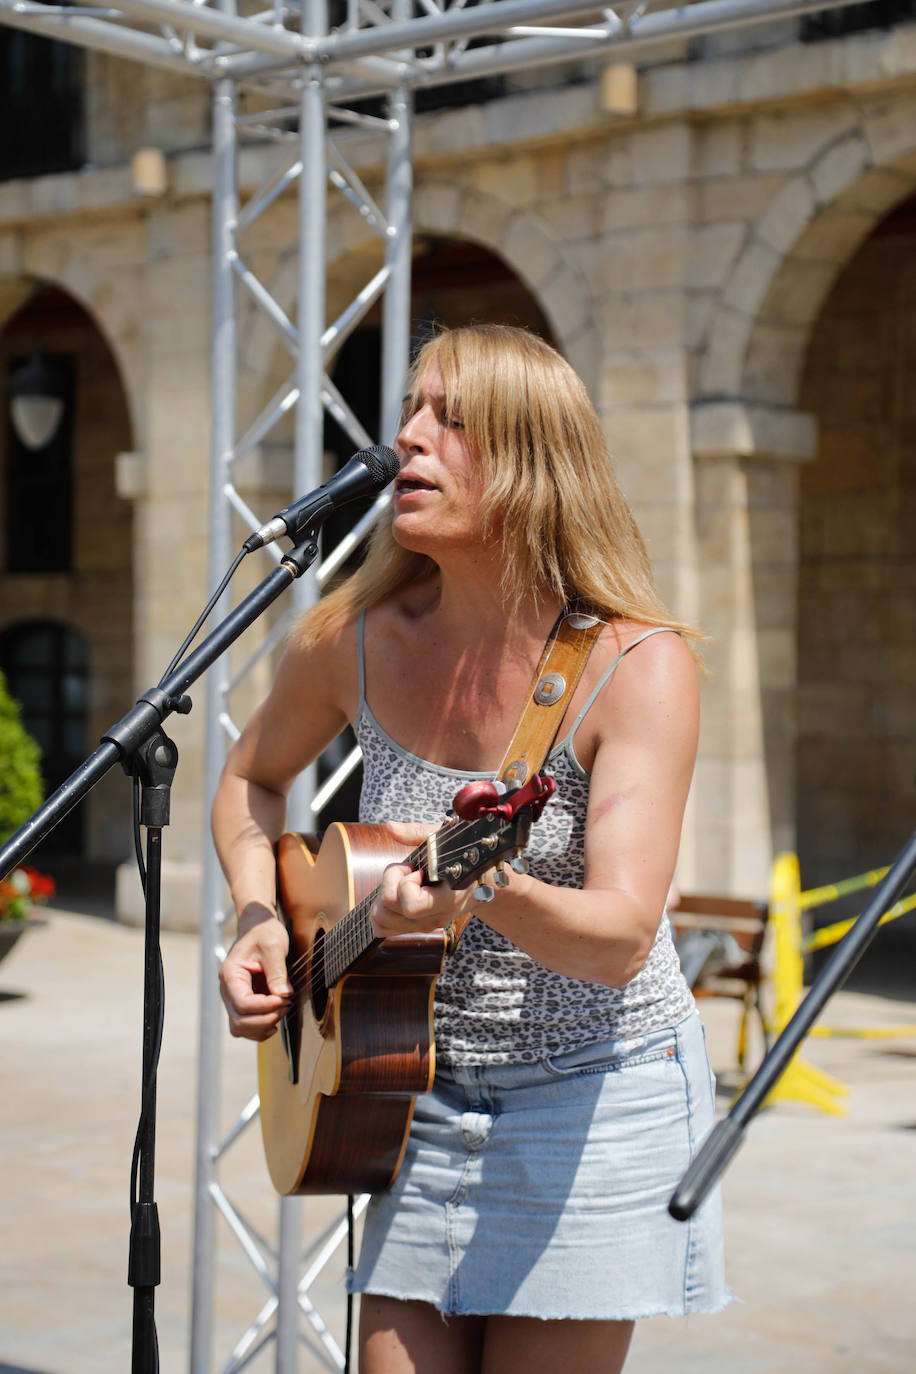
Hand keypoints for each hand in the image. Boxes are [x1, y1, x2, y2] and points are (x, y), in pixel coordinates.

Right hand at [218, 902, 291, 1040]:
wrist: (257, 927)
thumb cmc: (264, 932)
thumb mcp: (274, 945)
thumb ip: (277, 970)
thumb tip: (282, 995)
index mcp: (230, 974)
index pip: (242, 1003)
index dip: (264, 1007)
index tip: (284, 999)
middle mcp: (227, 989)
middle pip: (239, 1020)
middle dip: (265, 1019)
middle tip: (286, 1006)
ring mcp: (233, 997)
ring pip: (239, 1027)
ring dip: (262, 1027)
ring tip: (282, 1011)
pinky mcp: (242, 1001)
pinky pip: (245, 1025)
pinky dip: (260, 1028)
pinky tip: (275, 1019)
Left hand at [371, 819, 476, 938]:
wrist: (479, 882)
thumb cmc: (460, 856)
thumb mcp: (443, 839)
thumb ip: (416, 832)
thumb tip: (390, 826)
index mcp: (447, 899)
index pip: (412, 905)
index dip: (407, 882)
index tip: (418, 868)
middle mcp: (434, 917)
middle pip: (389, 909)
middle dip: (390, 882)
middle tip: (408, 870)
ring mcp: (423, 926)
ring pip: (381, 920)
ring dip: (383, 895)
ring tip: (403, 881)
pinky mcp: (413, 928)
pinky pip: (381, 928)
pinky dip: (381, 910)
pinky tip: (396, 893)